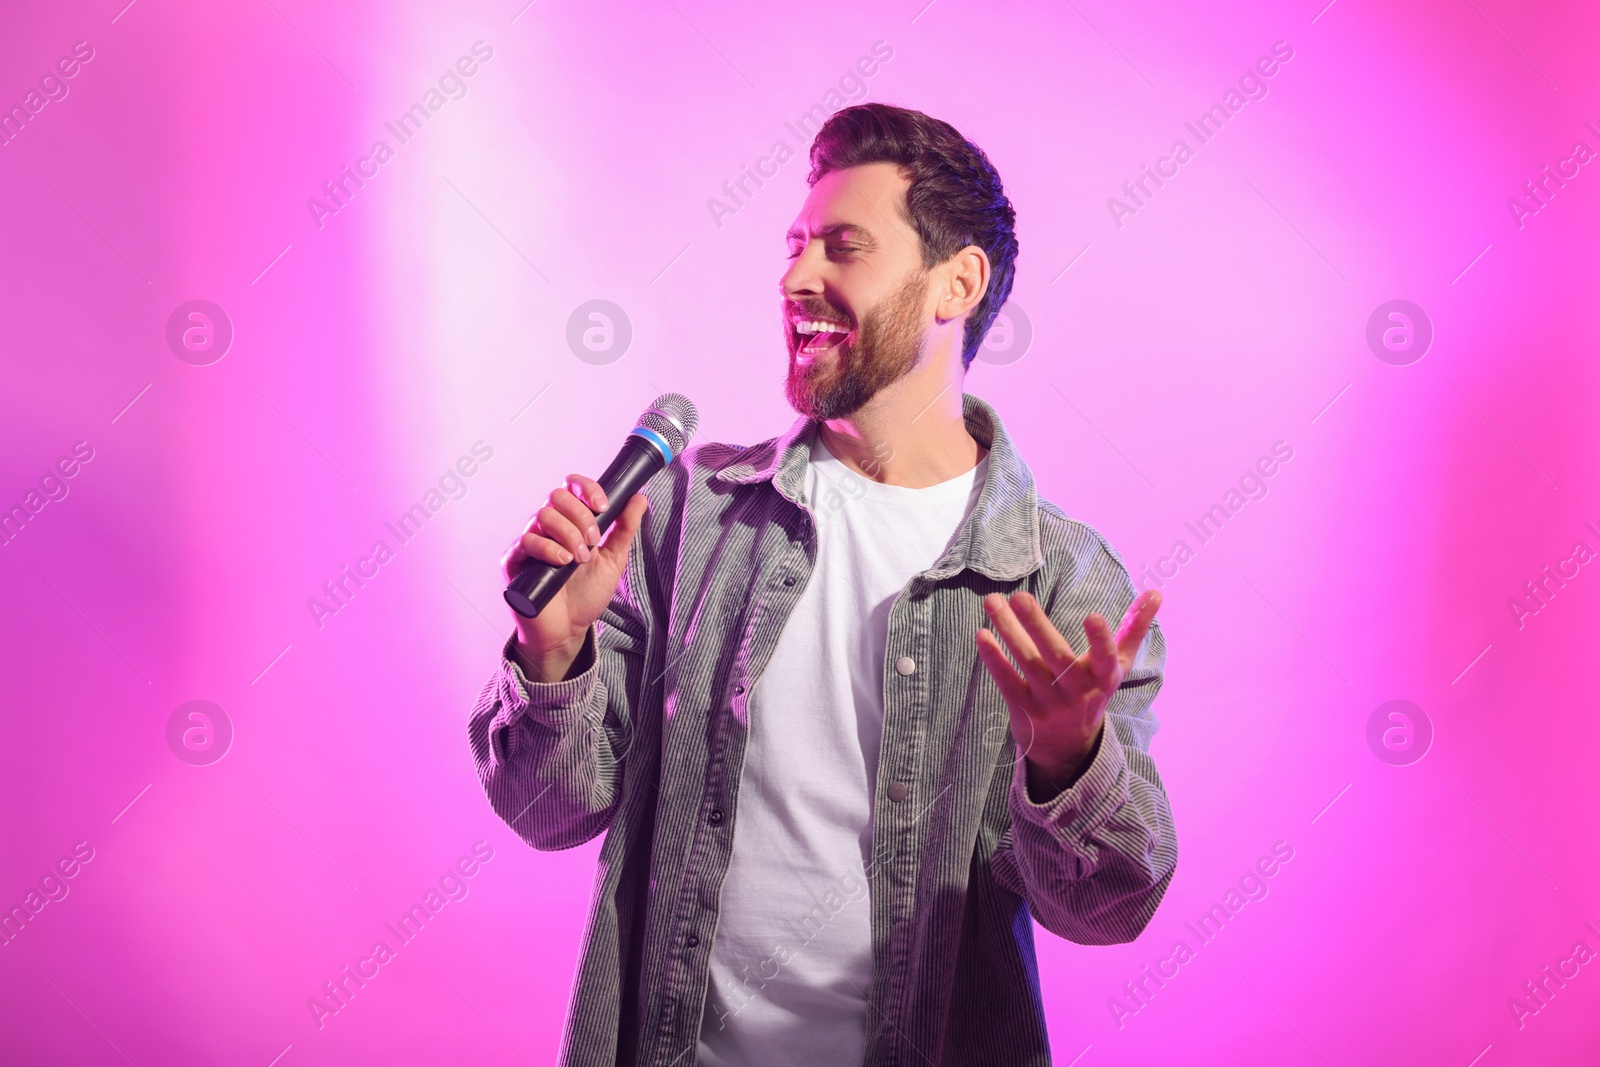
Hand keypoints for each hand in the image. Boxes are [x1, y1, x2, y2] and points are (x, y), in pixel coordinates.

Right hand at [501, 474, 647, 682]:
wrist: (569, 629)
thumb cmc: (588, 593)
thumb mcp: (614, 560)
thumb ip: (624, 529)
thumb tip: (639, 497)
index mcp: (571, 520)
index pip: (571, 486)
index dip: (587, 488)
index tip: (603, 505)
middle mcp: (548, 526)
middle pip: (557, 497)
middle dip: (580, 515)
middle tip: (593, 541)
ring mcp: (530, 541)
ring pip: (543, 516)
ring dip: (568, 534)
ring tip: (580, 559)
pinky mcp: (514, 561)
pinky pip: (525, 541)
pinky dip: (547, 548)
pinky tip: (563, 562)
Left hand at [975, 589, 1162, 799]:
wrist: (1069, 747)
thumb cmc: (1094, 691)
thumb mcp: (1118, 665)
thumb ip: (1134, 628)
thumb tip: (1157, 591)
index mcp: (1103, 677)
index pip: (1105, 658)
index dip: (1101, 640)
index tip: (1094, 616)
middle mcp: (1077, 692)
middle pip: (1056, 656)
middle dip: (1037, 625)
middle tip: (1020, 596)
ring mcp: (1050, 703)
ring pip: (1027, 663)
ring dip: (1008, 631)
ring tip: (992, 602)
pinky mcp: (1025, 710)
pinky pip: (1007, 682)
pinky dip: (994, 659)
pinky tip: (983, 634)